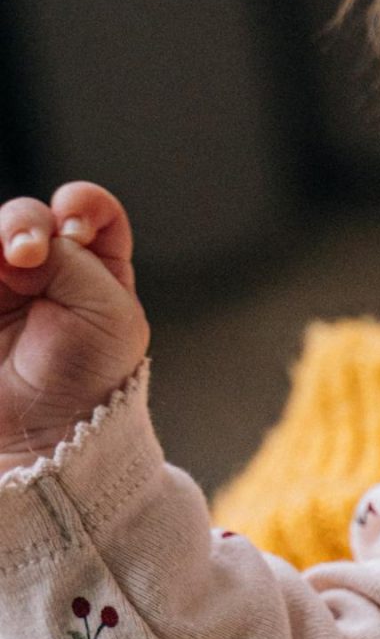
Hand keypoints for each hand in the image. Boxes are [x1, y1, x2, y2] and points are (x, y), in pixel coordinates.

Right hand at [0, 183, 147, 470]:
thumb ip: (74, 262)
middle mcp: (48, 269)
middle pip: (29, 216)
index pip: (89, 211)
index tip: (74, 222)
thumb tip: (25, 243)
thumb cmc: (90, 381)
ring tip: (7, 263)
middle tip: (24, 253)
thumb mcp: (110, 314)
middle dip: (24, 223)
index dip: (82, 203)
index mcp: (97, 268)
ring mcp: (5, 285)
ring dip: (0, 236)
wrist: (42, 435)